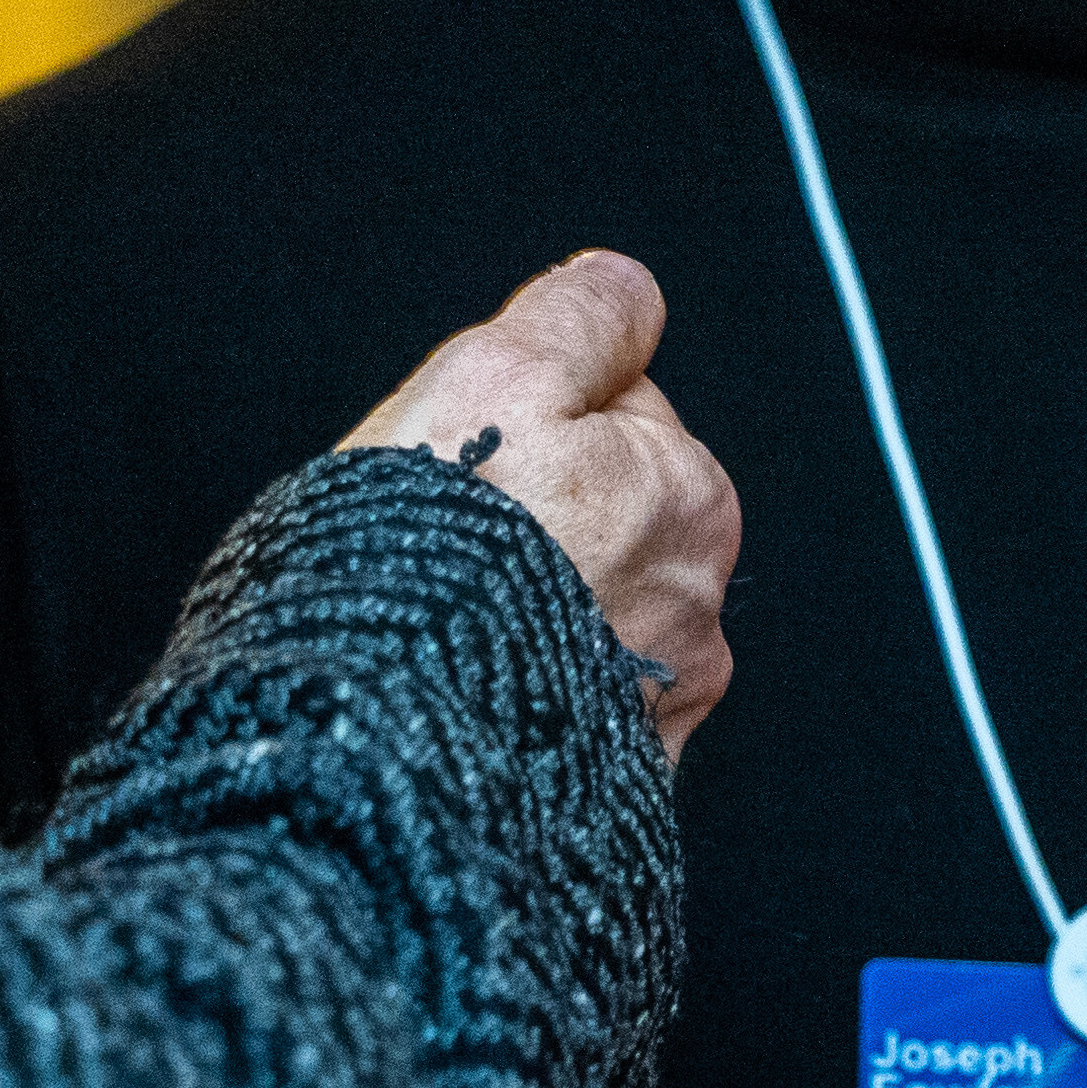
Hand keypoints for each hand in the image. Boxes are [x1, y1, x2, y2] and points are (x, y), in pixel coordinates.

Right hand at [344, 251, 737, 763]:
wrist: (387, 752)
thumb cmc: (435, 566)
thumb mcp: (497, 378)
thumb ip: (579, 317)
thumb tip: (625, 288)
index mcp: (689, 495)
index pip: (613, 417)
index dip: (523, 422)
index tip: (469, 455)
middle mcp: (698, 608)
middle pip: (602, 523)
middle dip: (536, 523)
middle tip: (451, 544)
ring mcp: (658, 713)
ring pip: (579, 622)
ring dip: (527, 617)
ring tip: (445, 627)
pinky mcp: (607, 798)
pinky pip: (560, 721)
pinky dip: (520, 707)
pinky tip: (464, 700)